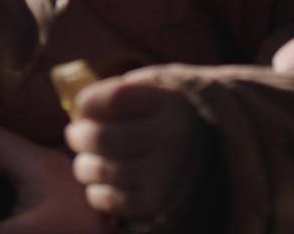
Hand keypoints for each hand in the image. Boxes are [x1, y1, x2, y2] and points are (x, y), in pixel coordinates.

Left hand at [63, 68, 209, 224]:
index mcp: (170, 103)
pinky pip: (112, 201)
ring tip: (86, 159)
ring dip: (83, 165)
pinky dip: (97, 192)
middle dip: (78, 135)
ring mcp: (165, 175)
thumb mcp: (157, 89)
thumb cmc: (169, 115)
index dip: (87, 101)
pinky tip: (101, 182)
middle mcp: (170, 140)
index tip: (82, 105)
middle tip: (75, 133)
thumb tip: (79, 107)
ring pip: (102, 171)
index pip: (115, 99)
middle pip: (103, 138)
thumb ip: (122, 91)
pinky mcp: (158, 203)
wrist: (218, 153)